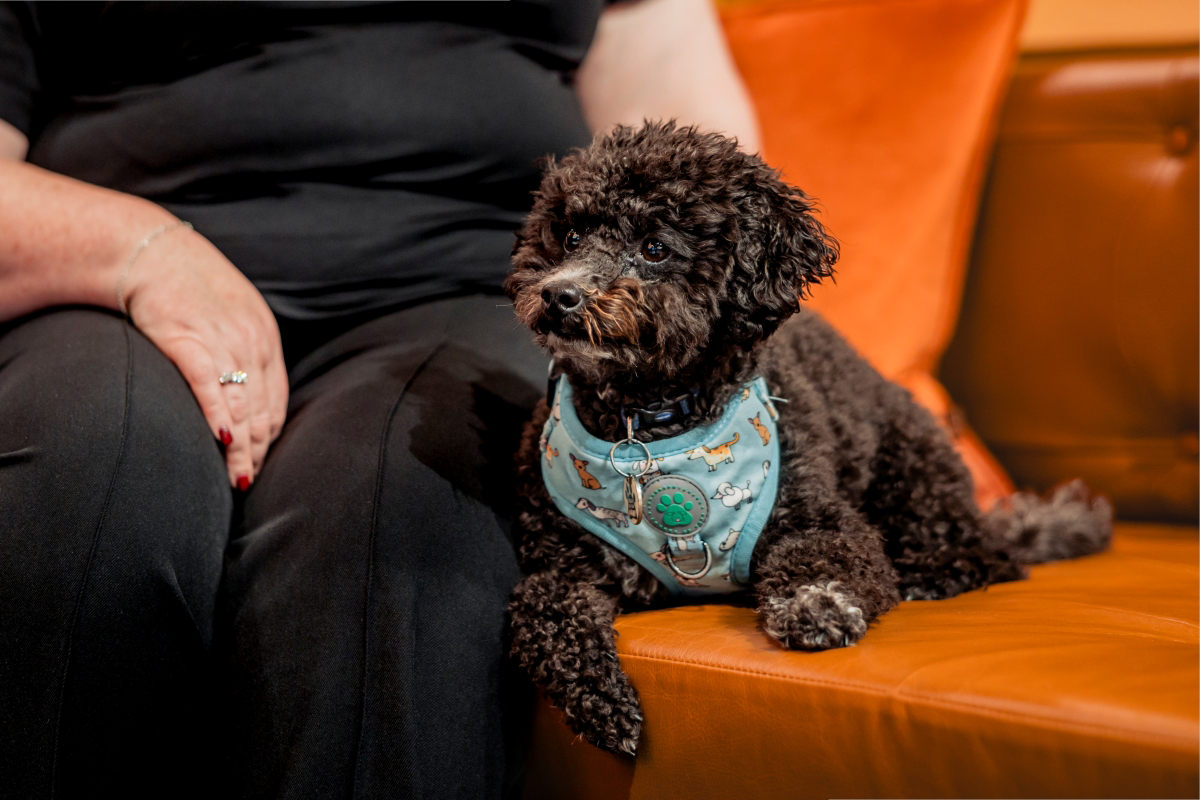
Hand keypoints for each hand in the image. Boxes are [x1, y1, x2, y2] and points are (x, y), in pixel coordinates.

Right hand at [122, 224, 287, 487]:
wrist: (149, 251)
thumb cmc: (187, 286)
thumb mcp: (232, 316)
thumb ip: (244, 353)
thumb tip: (245, 399)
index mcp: (265, 338)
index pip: (275, 401)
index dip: (268, 437)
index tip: (259, 461)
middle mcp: (251, 341)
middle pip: (261, 410)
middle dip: (256, 451)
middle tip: (247, 482)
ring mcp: (221, 340)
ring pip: (240, 404)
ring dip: (240, 447)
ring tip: (236, 479)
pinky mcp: (186, 338)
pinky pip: (207, 385)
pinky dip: (216, 414)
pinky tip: (221, 441)